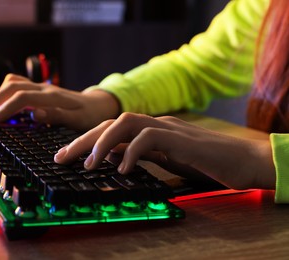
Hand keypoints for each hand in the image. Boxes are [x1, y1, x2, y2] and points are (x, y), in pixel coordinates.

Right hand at [0, 74, 119, 130]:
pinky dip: (5, 92)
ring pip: (13, 83)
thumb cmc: (90, 116)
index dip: (4, 109)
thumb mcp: (78, 120)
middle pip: (12, 87)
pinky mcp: (40, 90)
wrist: (98, 105)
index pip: (22, 98)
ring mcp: (42, 87)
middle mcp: (45, 89)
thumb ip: (57, 116)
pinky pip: (19, 84)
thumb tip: (33, 114)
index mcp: (53, 97)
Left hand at [55, 112, 275, 189]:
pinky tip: (124, 170)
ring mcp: (168, 128)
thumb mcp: (163, 160)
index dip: (85, 142)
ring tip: (89, 165)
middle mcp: (154, 124)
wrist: (241, 160)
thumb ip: (139, 155)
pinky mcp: (181, 138)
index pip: (110, 130)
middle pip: (110, 123)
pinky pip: (150, 138)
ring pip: (125, 122)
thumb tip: (111, 158)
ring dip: (102, 142)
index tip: (65, 157)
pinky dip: (132, 152)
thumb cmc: (203, 162)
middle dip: (82, 140)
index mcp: (148, 130)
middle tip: (61, 159)